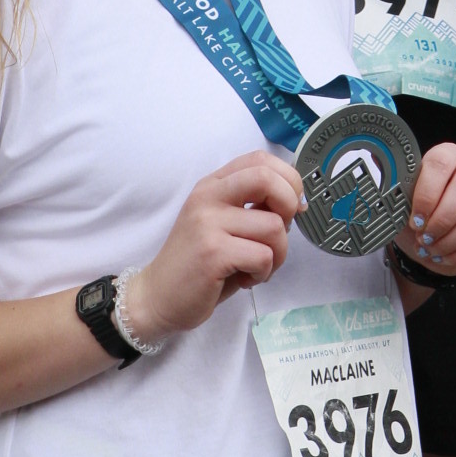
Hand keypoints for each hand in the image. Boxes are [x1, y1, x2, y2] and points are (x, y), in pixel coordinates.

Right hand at [121, 152, 302, 340]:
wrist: (158, 297)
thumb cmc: (198, 263)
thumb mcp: (223, 224)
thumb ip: (253, 207)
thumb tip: (297, 202)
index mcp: (213, 185)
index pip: (260, 159)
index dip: (288, 179)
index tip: (293, 206)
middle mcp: (208, 197)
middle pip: (267, 178)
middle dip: (289, 205)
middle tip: (279, 233)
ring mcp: (208, 223)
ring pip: (274, 226)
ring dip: (278, 254)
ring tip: (257, 266)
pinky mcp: (212, 252)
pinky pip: (263, 256)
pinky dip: (264, 273)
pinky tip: (246, 279)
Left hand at [391, 144, 455, 276]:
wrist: (428, 236)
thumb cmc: (414, 212)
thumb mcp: (402, 201)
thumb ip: (399, 195)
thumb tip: (389, 197)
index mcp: (448, 155)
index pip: (441, 164)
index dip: (427, 194)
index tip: (414, 220)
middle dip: (441, 221)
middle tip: (424, 238)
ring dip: (449, 242)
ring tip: (431, 250)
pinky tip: (445, 257)